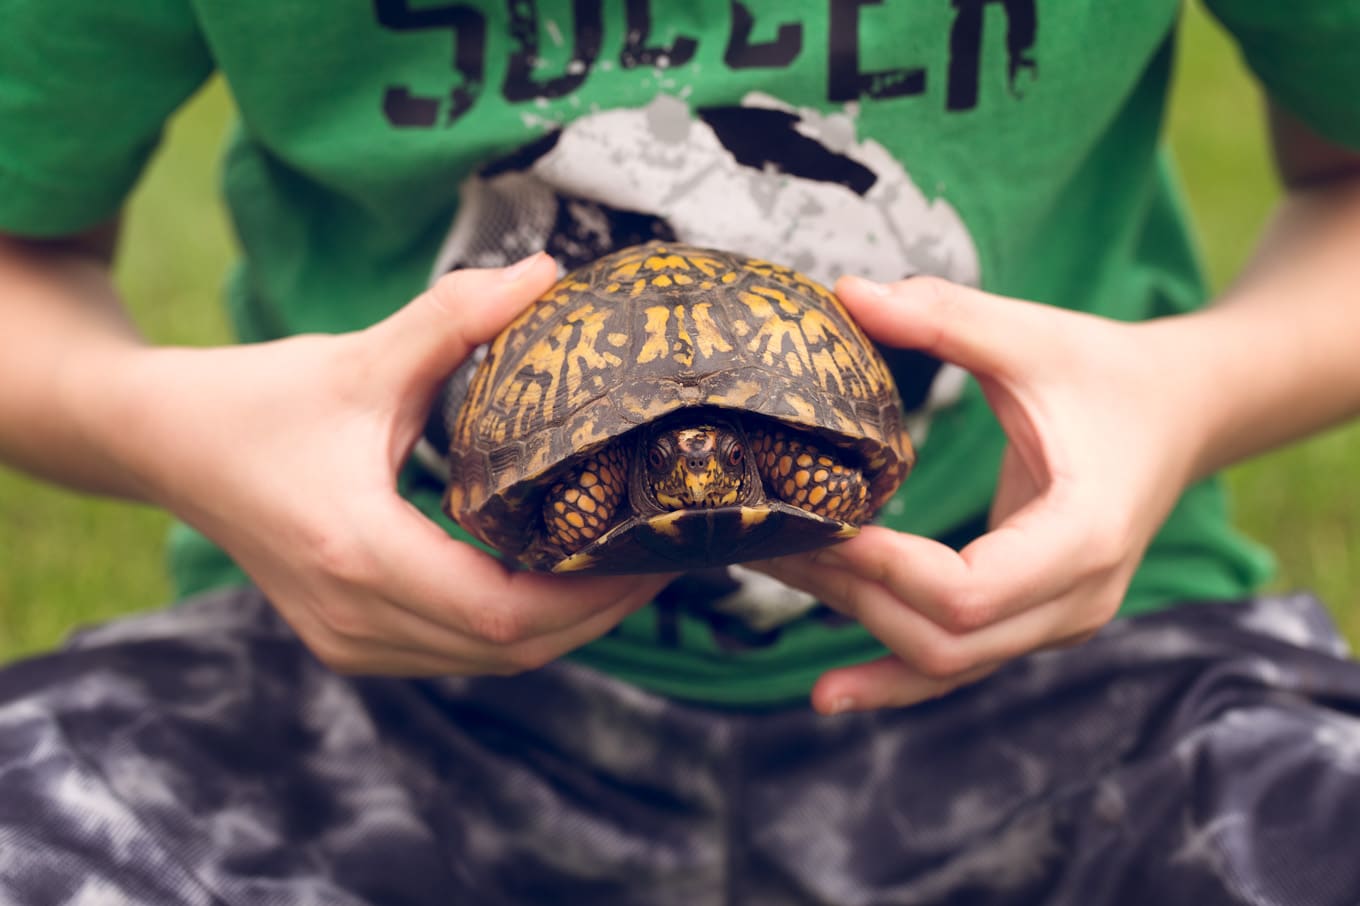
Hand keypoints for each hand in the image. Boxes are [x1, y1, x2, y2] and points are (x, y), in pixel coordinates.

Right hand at [108, 254, 670, 675]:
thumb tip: (548, 274)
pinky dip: (517, 627)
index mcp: (360, 551)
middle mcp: (354, 615)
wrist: (166, 444)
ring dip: (563, 624)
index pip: (507, 613)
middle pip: (511, 651)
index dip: (594, 594)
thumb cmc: (259, 398)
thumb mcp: (361, 356)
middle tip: (660, 552)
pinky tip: (553, 575)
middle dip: (597, 610)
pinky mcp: (348, 640)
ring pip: (488, 661)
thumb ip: (456, 317)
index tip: (654, 549)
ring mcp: (347, 640)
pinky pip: (457, 653)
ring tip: (621, 561)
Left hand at [757, 276, 1203, 713]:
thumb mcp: (1032, 335)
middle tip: (768, 540)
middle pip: (943, 638)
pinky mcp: (1034, 623)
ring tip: (775, 575)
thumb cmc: (1107, 372)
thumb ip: (944, 317)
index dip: (885, 569)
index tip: (818, 524)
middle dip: (849, 595)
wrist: (1181, 415)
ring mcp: (1058, 622)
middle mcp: (1076, 599)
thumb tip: (845, 293)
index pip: (968, 590)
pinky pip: (956, 664)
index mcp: (1084, 534)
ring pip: (943, 662)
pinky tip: (829, 690)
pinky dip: (891, 676)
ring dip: (854, 625)